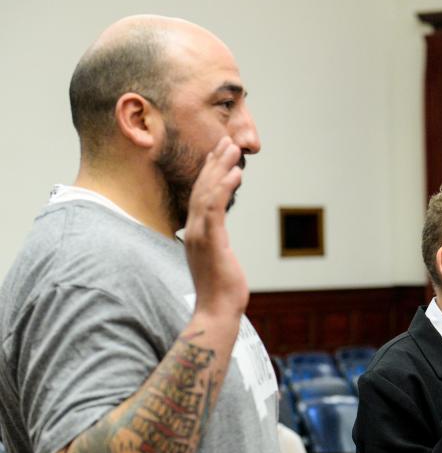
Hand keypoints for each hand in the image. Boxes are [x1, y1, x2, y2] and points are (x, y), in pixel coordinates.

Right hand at [183, 136, 248, 320]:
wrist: (216, 311)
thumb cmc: (220, 290)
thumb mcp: (217, 260)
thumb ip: (216, 245)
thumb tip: (220, 240)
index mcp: (195, 233)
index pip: (200, 196)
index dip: (208, 173)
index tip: (218, 154)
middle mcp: (194, 230)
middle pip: (201, 188)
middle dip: (214, 162)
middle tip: (226, 141)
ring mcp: (200, 235)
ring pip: (207, 193)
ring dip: (220, 168)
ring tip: (232, 148)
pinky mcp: (210, 241)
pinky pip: (216, 208)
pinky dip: (224, 188)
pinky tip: (235, 173)